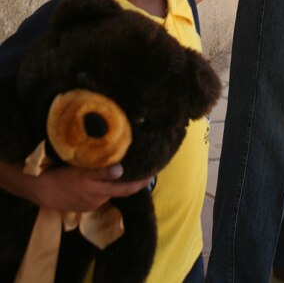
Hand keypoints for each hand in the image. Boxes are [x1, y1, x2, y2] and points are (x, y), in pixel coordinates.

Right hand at [25, 164, 151, 211]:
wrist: (41, 190)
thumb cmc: (62, 177)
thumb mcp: (82, 171)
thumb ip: (102, 172)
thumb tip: (121, 170)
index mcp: (100, 192)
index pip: (126, 189)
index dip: (140, 184)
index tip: (152, 175)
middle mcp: (98, 200)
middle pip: (118, 190)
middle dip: (129, 182)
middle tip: (140, 170)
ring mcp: (90, 204)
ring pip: (107, 192)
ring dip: (114, 184)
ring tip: (120, 170)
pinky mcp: (82, 204)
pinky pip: (97, 194)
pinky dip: (102, 187)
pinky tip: (100, 179)